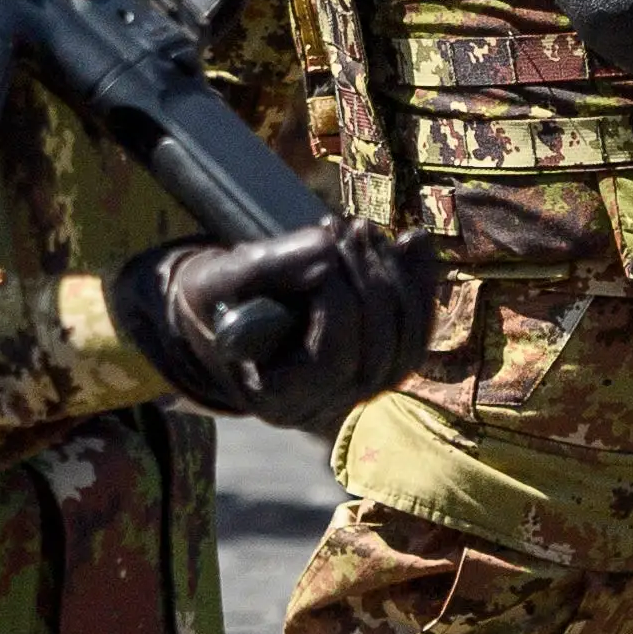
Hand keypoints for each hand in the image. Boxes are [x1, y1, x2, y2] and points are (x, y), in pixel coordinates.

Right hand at [112, 220, 437, 435]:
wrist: (222, 308)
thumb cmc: (213, 298)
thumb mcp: (220, 278)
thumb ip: (267, 265)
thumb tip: (328, 248)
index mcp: (279, 399)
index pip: (334, 360)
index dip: (341, 303)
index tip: (324, 246)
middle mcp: (325, 406)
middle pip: (379, 356)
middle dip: (373, 283)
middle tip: (351, 227)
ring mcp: (356, 389)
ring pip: (406, 345)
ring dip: (399, 280)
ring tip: (366, 231)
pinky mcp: (377, 362)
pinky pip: (415, 331)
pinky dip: (419, 284)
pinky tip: (415, 241)